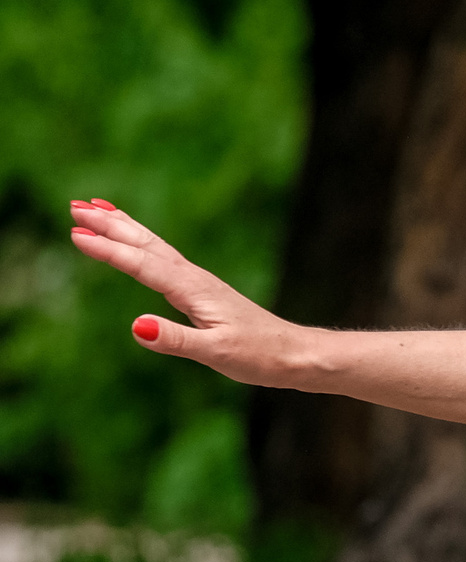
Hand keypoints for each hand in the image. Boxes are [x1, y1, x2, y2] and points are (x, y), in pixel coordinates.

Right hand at [67, 199, 306, 387]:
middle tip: (75, 205)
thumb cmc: (258, 356)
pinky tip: (137, 245)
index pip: (143, 265)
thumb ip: (176, 340)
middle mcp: (194, 279)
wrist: (294, 354)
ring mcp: (198, 283)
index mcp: (194, 290)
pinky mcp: (202, 291)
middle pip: (146, 244)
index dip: (109, 250)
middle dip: (111, 225)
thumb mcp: (216, 353)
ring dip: (125, 227)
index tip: (76, 233)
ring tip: (96, 208)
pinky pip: (164, 258)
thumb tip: (137, 326)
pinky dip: (143, 245)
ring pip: (154, 247)